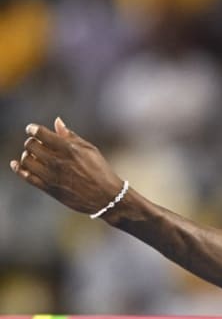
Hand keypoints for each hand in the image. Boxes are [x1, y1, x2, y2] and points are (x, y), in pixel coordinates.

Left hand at [11, 118, 126, 216]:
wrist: (106, 197)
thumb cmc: (101, 171)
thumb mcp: (90, 150)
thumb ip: (71, 136)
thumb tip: (57, 122)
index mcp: (68, 148)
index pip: (40, 133)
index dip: (32, 129)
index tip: (32, 129)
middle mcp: (58, 161)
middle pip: (30, 145)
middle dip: (31, 142)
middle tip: (37, 144)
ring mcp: (52, 175)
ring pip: (26, 159)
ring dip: (27, 155)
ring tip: (33, 156)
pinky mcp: (49, 188)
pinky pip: (27, 176)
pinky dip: (18, 169)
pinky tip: (16, 164)